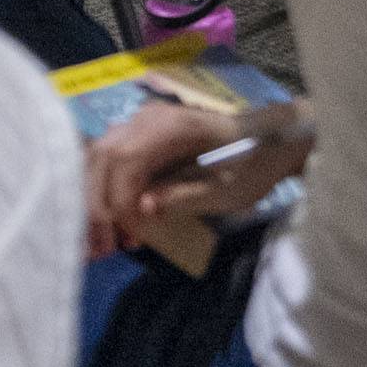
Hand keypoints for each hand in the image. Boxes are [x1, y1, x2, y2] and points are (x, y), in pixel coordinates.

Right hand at [82, 98, 305, 259]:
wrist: (270, 140)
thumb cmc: (252, 165)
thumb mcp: (226, 190)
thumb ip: (181, 196)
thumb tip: (141, 208)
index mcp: (172, 127)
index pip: (126, 162)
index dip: (120, 201)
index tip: (129, 237)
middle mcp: (148, 118)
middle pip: (103, 157)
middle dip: (97, 205)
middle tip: (100, 248)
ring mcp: (142, 122)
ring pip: (100, 157)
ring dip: (96, 198)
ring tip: (103, 238)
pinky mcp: (141, 135)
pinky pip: (110, 159)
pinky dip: (105, 189)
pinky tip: (114, 219)